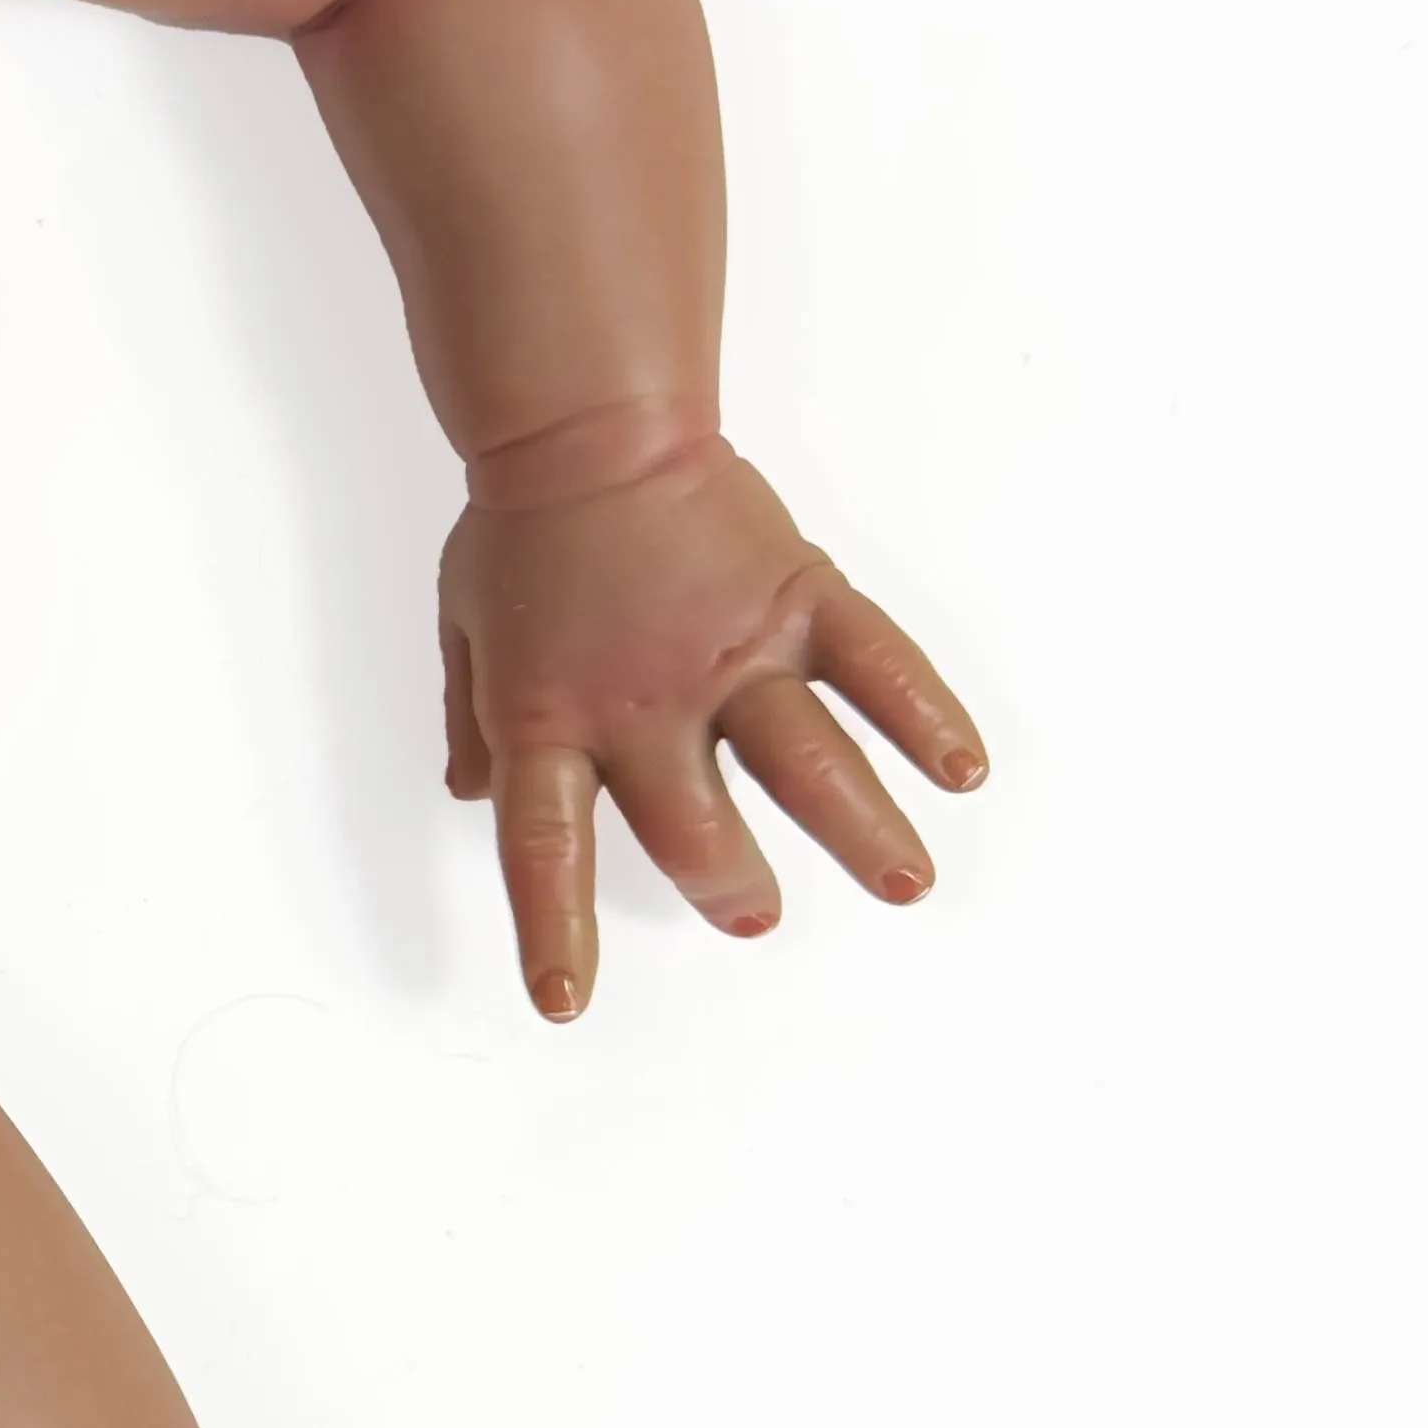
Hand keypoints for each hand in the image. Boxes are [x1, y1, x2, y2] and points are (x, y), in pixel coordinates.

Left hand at [438, 433, 982, 1018]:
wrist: (588, 425)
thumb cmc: (520, 530)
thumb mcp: (465, 630)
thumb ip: (474, 718)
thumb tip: (473, 797)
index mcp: (548, 717)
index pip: (545, 848)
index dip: (555, 932)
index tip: (566, 1003)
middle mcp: (645, 700)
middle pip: (696, 825)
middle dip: (727, 884)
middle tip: (750, 915)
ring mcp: (733, 650)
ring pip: (807, 762)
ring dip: (862, 831)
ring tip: (903, 885)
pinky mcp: (799, 598)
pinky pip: (876, 665)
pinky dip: (925, 718)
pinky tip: (961, 770)